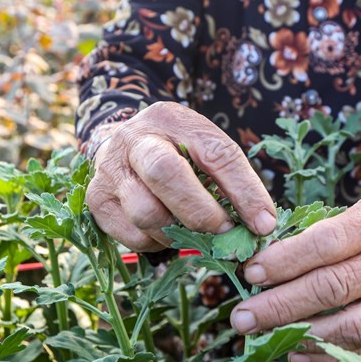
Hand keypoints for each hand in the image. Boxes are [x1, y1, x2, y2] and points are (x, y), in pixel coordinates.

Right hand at [86, 102, 276, 251]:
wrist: (121, 148)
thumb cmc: (175, 150)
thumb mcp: (203, 147)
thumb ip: (230, 178)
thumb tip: (262, 225)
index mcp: (171, 118)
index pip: (215, 153)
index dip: (244, 191)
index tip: (263, 223)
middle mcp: (134, 139)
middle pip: (165, 173)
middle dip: (202, 211)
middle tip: (225, 231)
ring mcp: (110, 170)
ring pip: (147, 213)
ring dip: (179, 232)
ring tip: (192, 230)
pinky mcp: (97, 201)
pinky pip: (134, 236)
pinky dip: (158, 243)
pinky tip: (166, 231)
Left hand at [229, 195, 360, 361]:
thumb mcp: (348, 212)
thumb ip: (310, 236)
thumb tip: (259, 269)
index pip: (328, 243)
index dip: (287, 260)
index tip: (253, 274)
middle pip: (336, 287)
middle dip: (282, 305)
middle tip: (243, 318)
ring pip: (354, 325)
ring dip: (304, 335)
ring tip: (266, 337)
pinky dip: (327, 357)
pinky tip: (295, 354)